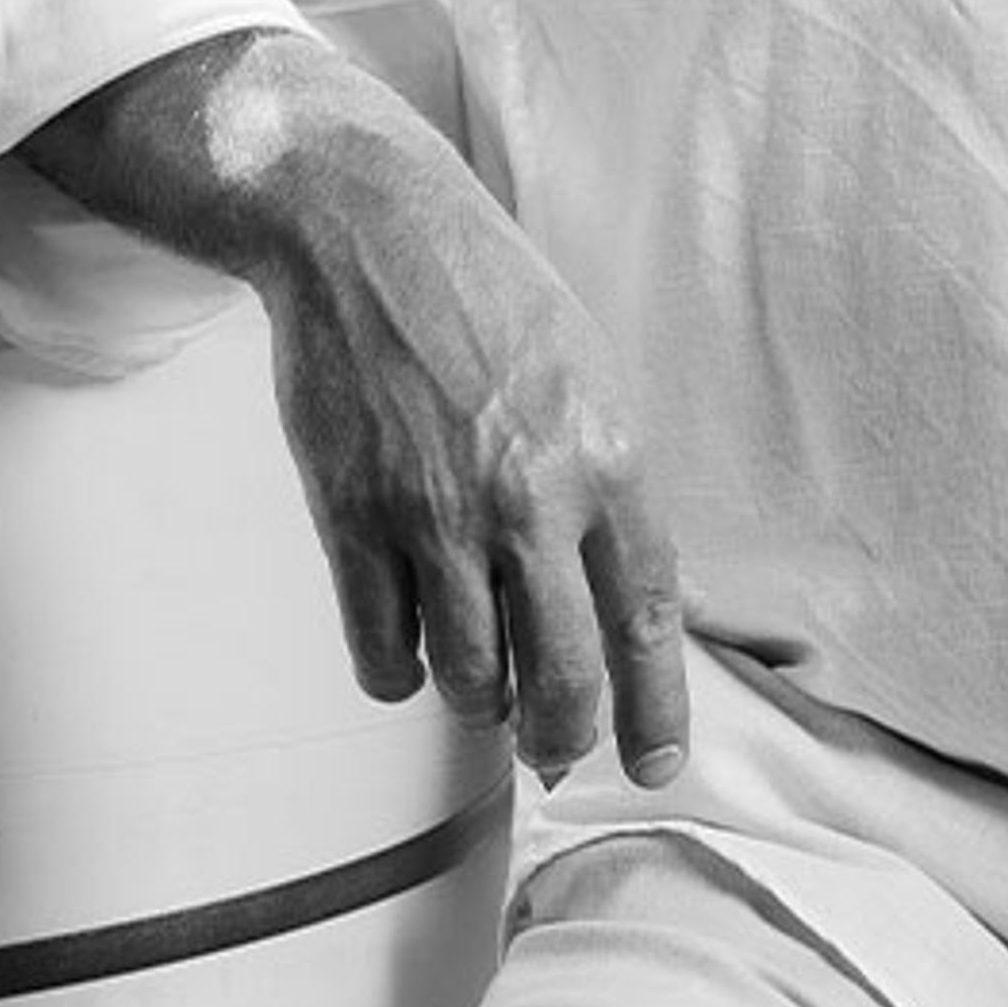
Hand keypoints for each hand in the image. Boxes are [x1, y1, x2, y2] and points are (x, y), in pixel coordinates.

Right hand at [25, 27, 686, 786]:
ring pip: (467, 677)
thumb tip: (642, 604)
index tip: (655, 766)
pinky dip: (400, 672)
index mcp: (611, 463)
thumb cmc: (499, 309)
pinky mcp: (352, 521)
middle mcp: (531, 501)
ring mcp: (436, 516)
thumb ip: (615, 499)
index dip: (655, 708)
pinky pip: (382, 650)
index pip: (648, 620)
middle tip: (558, 757)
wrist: (374, 240)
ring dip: (480, 705)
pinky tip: (412, 656)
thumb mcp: (594, 388)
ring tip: (486, 692)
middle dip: (563, 738)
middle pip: (560, 674)